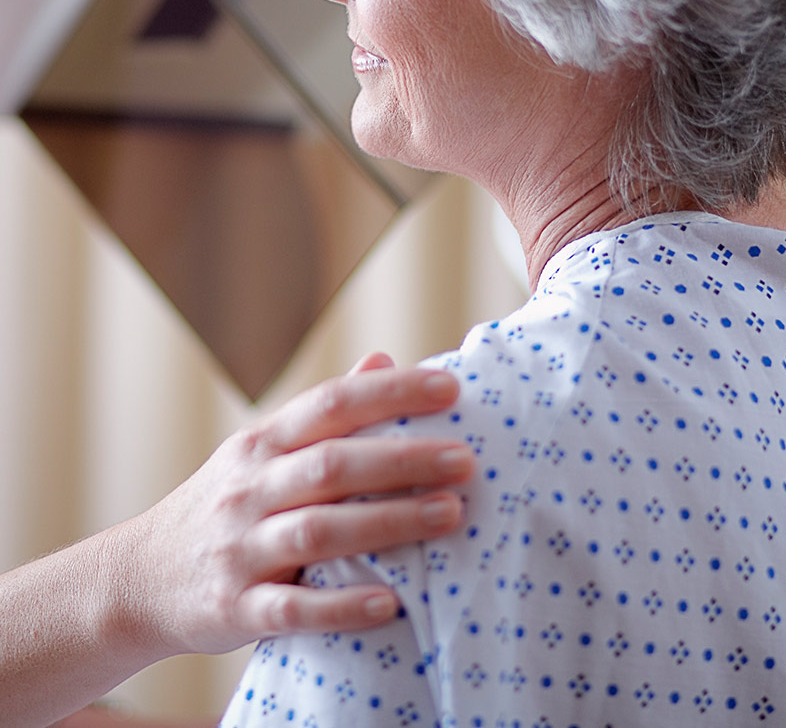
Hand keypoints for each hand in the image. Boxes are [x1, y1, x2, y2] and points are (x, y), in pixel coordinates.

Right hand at [105, 353, 471, 659]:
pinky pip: (289, 609)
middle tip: (467, 459)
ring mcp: (239, 550)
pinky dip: (339, 606)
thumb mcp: (263, 450)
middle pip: (332, 465)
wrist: (137, 580)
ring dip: (387, 522)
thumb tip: (384, 359)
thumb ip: (324, 412)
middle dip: (402, 459)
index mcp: (264, 443)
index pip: (332, 403)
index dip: (392, 392)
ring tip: (449, 514)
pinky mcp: (234, 609)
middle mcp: (250, 489)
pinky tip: (388, 602)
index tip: (451, 388)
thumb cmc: (227, 504)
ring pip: (317, 530)